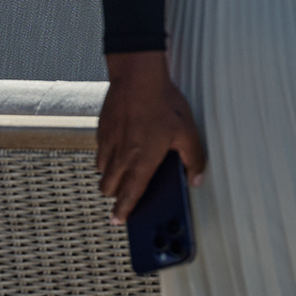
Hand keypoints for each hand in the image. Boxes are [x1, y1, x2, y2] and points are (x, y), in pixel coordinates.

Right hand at [98, 50, 206, 224]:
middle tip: (123, 196)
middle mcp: (121, 156)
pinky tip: (118, 148)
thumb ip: (194, 158)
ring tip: (123, 172)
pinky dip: (106, 156)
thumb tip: (196, 178)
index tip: (119, 220)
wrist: (137, 76)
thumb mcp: (187, 131)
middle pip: (108, 188)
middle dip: (115, 196)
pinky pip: (100, 151)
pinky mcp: (101, 129)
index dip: (123, 211)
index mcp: (142, 161)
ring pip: (101, 170)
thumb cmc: (163, 102)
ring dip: (109, 176)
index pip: (129, 195)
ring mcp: (108, 142)